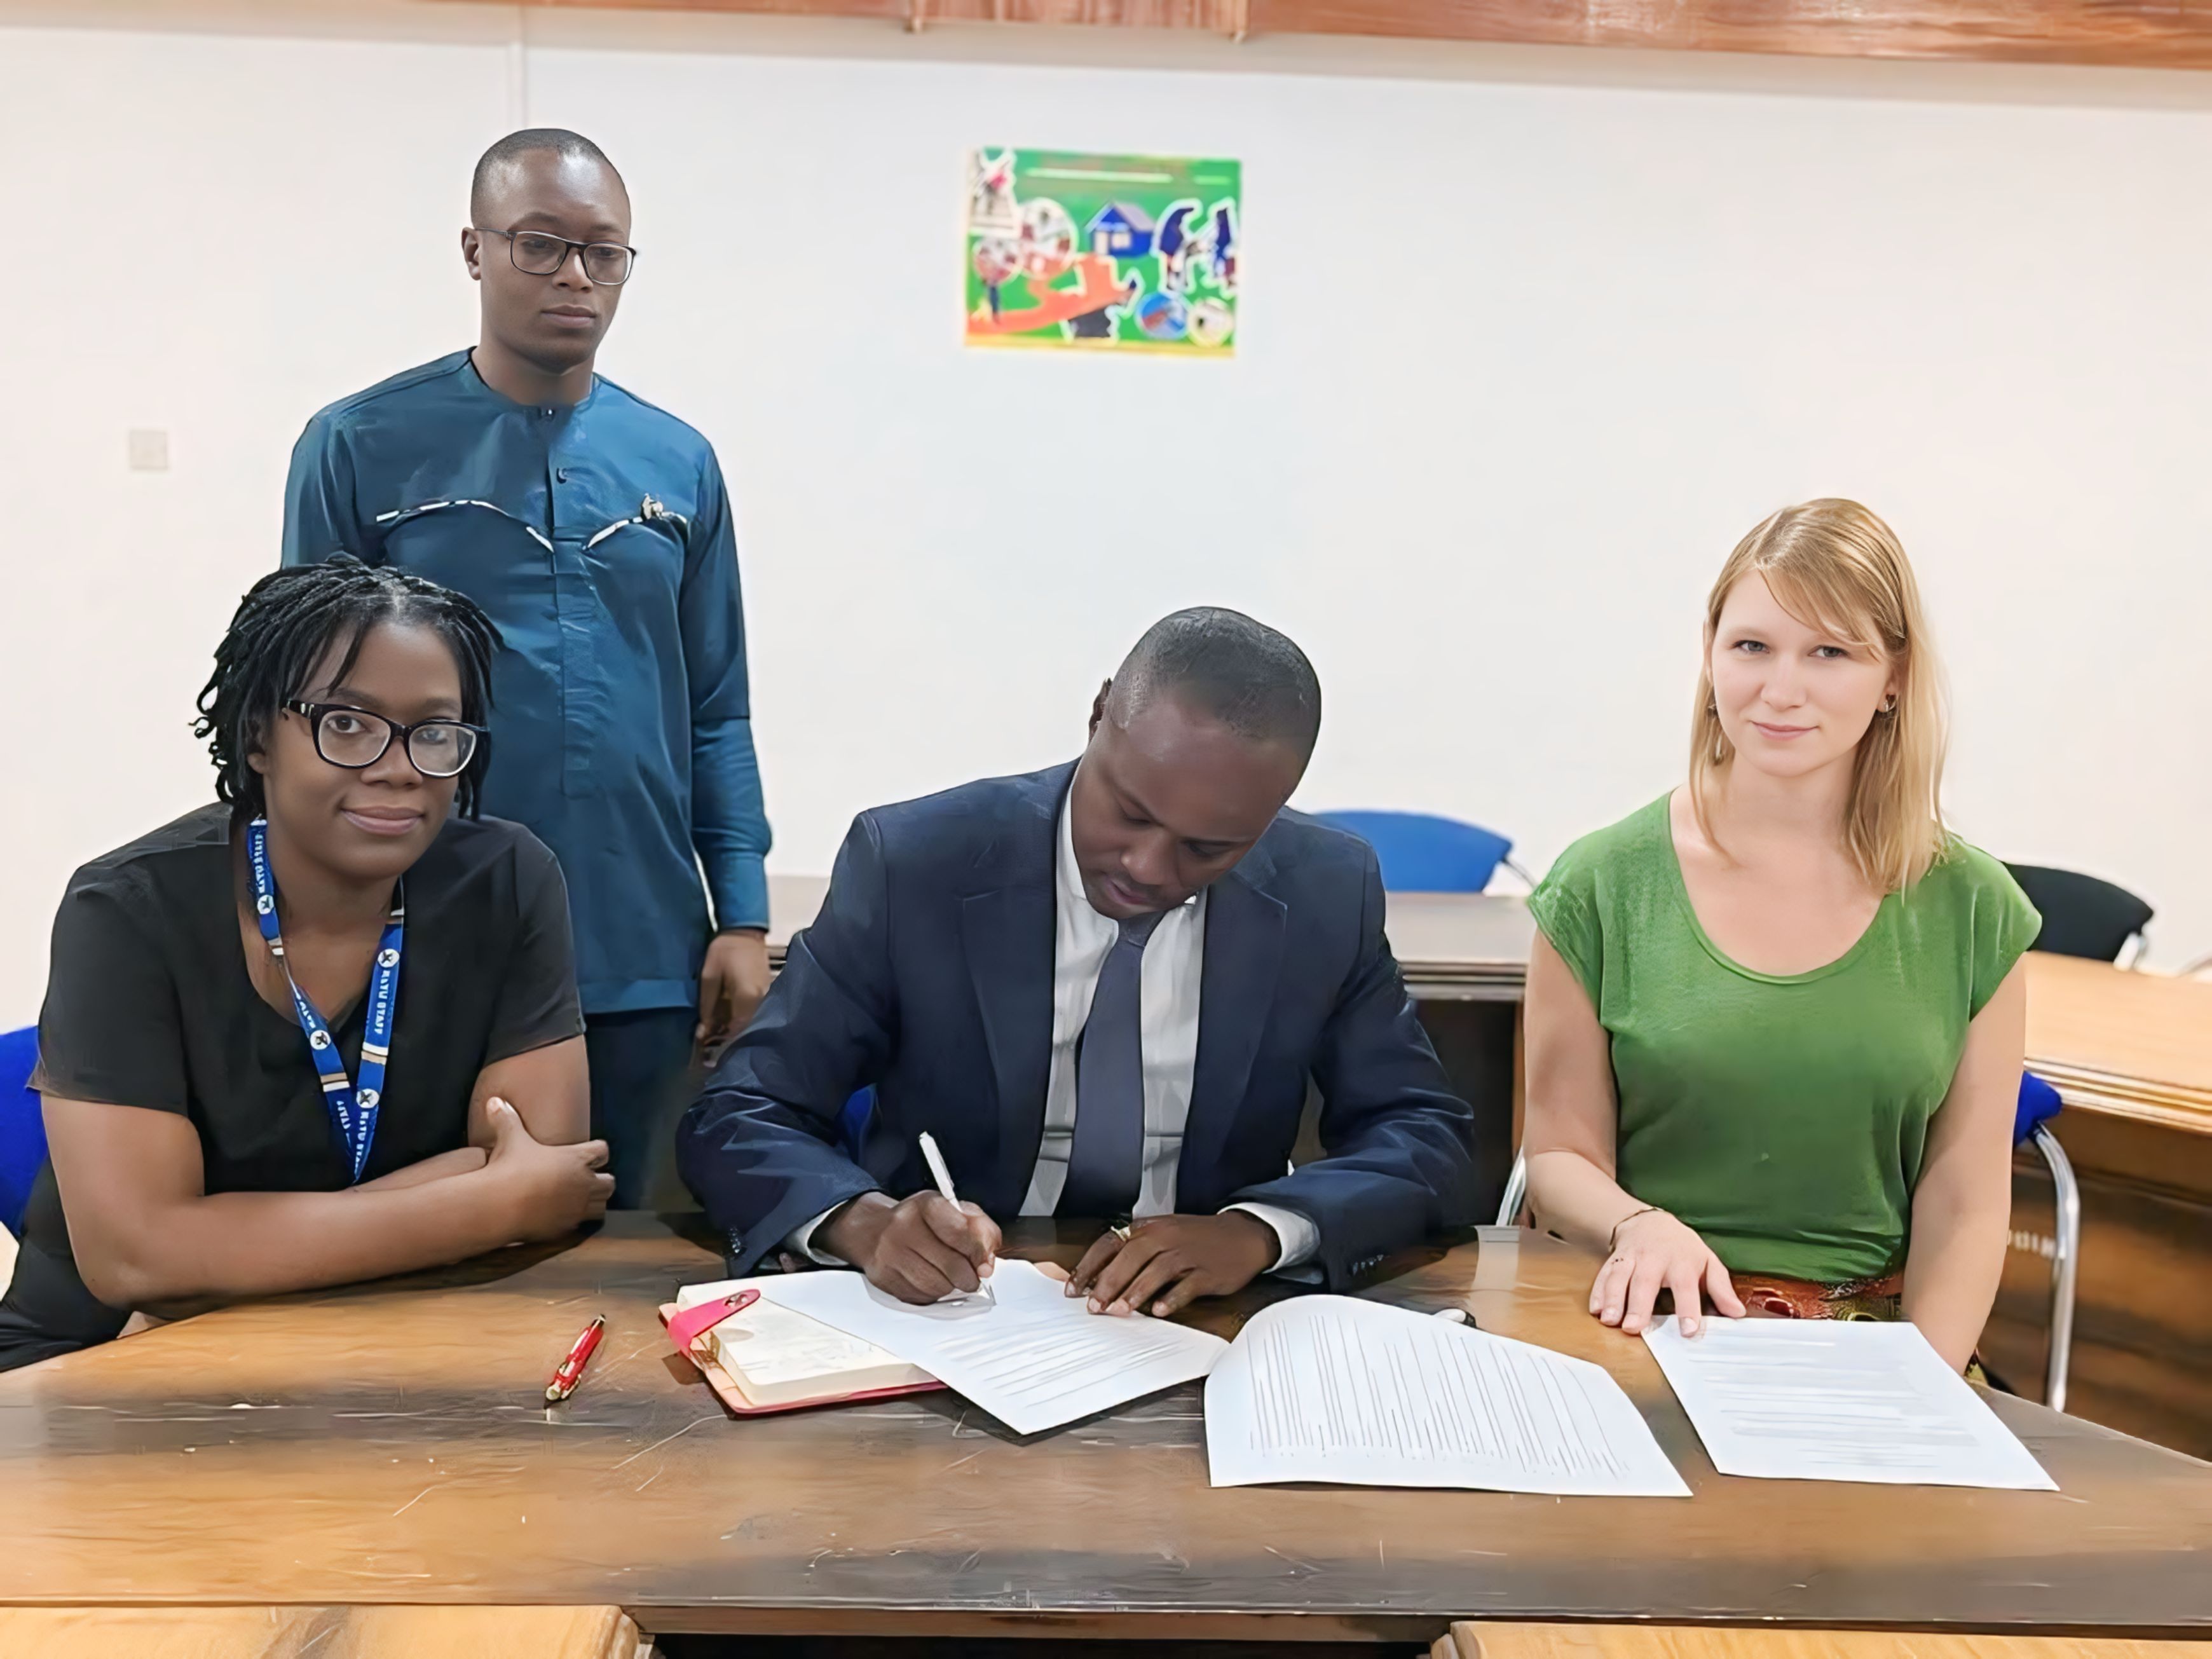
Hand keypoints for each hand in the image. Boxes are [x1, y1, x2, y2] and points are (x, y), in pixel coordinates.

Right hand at [480, 1097, 614, 1241]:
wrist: (500, 1205)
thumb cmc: (509, 1168)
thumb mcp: (510, 1139)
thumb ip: (506, 1119)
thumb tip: (495, 1101)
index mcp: (577, 1158)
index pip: (602, 1151)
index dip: (596, 1151)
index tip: (588, 1153)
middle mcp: (584, 1183)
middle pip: (610, 1182)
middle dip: (601, 1181)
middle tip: (587, 1180)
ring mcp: (578, 1208)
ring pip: (601, 1207)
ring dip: (594, 1203)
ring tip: (580, 1201)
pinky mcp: (567, 1228)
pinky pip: (582, 1226)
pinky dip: (577, 1222)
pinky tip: (564, 1218)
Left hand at [697, 929, 770, 1056]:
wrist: (744, 930)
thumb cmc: (723, 950)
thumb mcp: (709, 976)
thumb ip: (707, 1005)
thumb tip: (704, 1030)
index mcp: (748, 997)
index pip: (738, 1029)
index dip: (724, 1041)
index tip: (709, 1049)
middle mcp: (761, 1000)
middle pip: (747, 1027)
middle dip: (730, 1037)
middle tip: (713, 1044)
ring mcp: (767, 995)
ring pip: (752, 1021)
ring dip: (736, 1028)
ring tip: (718, 1032)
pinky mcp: (767, 990)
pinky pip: (755, 1011)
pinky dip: (742, 1018)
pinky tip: (729, 1018)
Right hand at [819, 1190, 1002, 1304]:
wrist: (874, 1230)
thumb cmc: (919, 1221)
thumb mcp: (953, 1211)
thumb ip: (980, 1230)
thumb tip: (988, 1261)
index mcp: (926, 1204)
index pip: (960, 1232)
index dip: (978, 1252)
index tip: (984, 1263)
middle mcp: (904, 1226)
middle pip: (952, 1266)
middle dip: (968, 1276)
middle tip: (970, 1276)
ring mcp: (890, 1253)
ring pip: (937, 1286)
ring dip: (949, 1286)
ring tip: (945, 1274)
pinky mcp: (883, 1277)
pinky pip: (920, 1297)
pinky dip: (930, 1294)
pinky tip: (926, 1279)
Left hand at [1065, 1213, 1278, 1318]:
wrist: (1242, 1236)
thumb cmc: (1197, 1238)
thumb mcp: (1163, 1235)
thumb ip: (1132, 1253)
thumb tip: (1096, 1279)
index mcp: (1150, 1227)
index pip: (1110, 1243)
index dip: (1089, 1266)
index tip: (1074, 1289)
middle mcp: (1166, 1236)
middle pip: (1130, 1257)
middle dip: (1108, 1283)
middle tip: (1095, 1306)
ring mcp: (1188, 1253)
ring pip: (1156, 1270)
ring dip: (1136, 1292)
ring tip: (1120, 1311)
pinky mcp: (1208, 1271)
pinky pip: (1187, 1285)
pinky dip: (1172, 1298)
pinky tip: (1160, 1311)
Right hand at [1590, 1207, 1744, 1335]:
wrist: (1649, 1221)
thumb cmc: (1681, 1247)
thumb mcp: (1707, 1262)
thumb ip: (1720, 1288)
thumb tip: (1737, 1313)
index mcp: (1681, 1262)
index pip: (1685, 1286)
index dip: (1688, 1309)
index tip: (1687, 1330)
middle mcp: (1654, 1259)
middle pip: (1645, 1282)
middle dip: (1638, 1305)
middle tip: (1633, 1327)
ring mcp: (1631, 1259)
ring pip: (1619, 1277)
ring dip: (1613, 1298)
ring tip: (1609, 1320)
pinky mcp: (1614, 1260)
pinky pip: (1603, 1275)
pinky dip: (1598, 1292)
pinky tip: (1596, 1309)